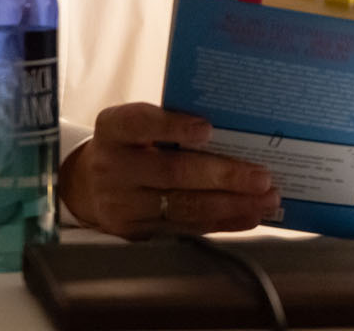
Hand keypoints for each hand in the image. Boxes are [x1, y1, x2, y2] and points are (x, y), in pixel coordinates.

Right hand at [58, 102, 279, 239]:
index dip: (173, 127)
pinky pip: (184, 227)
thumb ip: (171, 122)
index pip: (141, 124)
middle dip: (223, 176)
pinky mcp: (135, 232)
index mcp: (113, 128)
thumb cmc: (129, 144)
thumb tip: (232, 126)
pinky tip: (247, 216)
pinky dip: (221, 222)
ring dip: (231, 204)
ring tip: (266, 199)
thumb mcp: (137, 124)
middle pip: (172, 172)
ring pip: (183, 206)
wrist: (87, 184)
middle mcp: (112, 166)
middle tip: (262, 177)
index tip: (207, 129)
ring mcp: (121, 204)